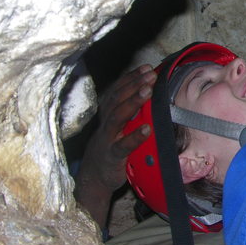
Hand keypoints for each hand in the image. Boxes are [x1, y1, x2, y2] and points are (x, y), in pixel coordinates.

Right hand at [74, 64, 156, 225]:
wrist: (94, 177)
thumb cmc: (111, 147)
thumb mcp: (118, 127)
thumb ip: (131, 113)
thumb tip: (151, 96)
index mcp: (108, 114)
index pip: (118, 91)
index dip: (131, 78)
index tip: (146, 68)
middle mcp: (106, 123)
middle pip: (117, 99)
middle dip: (134, 84)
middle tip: (150, 74)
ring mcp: (108, 139)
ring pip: (117, 117)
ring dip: (133, 102)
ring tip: (148, 91)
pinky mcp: (112, 156)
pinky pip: (123, 146)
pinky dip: (134, 137)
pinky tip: (147, 129)